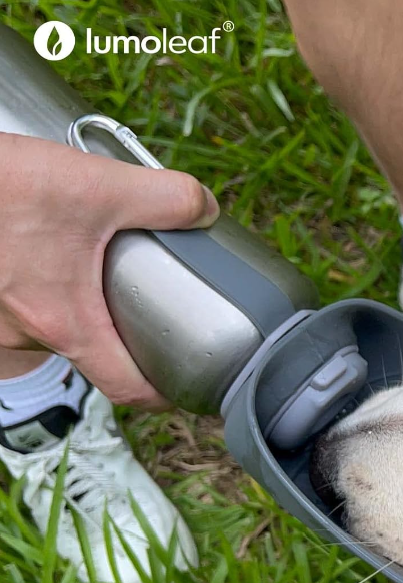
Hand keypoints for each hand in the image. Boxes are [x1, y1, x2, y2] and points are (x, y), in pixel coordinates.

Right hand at [0, 132, 219, 409]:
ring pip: (48, 327)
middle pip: (90, 351)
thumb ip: (163, 198)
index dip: (162, 395)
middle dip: (117, 328)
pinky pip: (15, 308)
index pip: (126, 390)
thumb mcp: (94, 186)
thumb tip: (204, 208)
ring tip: (85, 259)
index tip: (181, 387)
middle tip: (141, 297)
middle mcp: (23, 336)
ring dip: (71, 302)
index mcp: (64, 324)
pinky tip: (41, 251)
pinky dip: (36, 289)